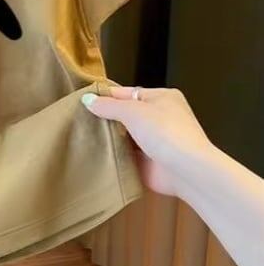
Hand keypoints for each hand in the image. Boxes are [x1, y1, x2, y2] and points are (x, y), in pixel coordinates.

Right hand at [81, 86, 213, 196]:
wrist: (188, 172)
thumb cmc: (164, 132)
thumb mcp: (133, 111)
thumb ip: (108, 106)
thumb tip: (87, 99)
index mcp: (161, 98)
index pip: (127, 93)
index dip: (106, 96)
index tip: (83, 100)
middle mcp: (159, 117)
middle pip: (125, 114)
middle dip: (105, 118)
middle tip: (79, 119)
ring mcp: (154, 141)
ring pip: (124, 135)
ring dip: (108, 138)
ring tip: (80, 135)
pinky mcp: (149, 162)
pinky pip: (126, 155)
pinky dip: (113, 155)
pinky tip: (92, 153)